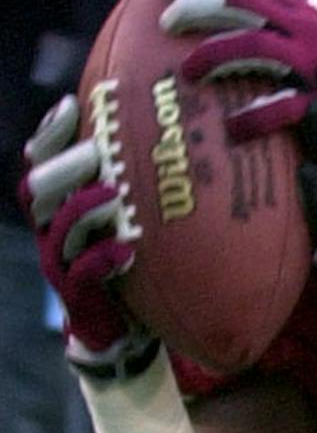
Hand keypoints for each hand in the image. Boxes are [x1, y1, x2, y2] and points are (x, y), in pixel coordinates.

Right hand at [18, 95, 157, 378]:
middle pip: (37, 188)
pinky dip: (103, 257)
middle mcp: (50, 228)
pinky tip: (127, 250)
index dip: (50, 134)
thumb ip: (130, 185)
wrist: (125, 327)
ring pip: (57, 226)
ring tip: (112, 193)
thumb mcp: (125, 219)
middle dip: (64, 166)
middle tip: (98, 151)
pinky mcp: (75, 292)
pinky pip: (80, 271)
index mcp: (57, 203)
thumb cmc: (127, 262)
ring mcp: (59, 260)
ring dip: (83, 206)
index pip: (39, 160)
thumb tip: (164, 136)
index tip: (74, 105)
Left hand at [161, 0, 316, 150]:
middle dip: (197, 1)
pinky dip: (254, 116)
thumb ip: (284, 41)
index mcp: (302, 14)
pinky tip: (235, 127)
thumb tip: (238, 41)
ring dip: (215, 54)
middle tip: (165, 16)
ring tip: (188, 71)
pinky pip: (282, 105)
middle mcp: (307, 29)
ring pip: (253, 44)